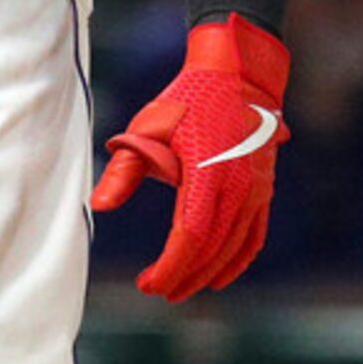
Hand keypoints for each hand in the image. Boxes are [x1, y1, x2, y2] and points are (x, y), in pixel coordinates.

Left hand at [90, 13, 289, 300]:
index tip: (147, 285)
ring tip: (181, 288)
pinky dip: (237, 261)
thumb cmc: (187, 99)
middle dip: (184, 276)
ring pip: (234, 248)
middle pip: (212, 249)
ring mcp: (256, 189)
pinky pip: (254, 237)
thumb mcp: (149, 127)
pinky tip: (219, 276)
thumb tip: (99, 206)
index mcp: (208, 171)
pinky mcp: (264, 189)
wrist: (236, 73)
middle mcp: (238, 185)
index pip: (190, 236)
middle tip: (158, 290)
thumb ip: (125, 169)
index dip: (170, 267)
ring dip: (208, 274)